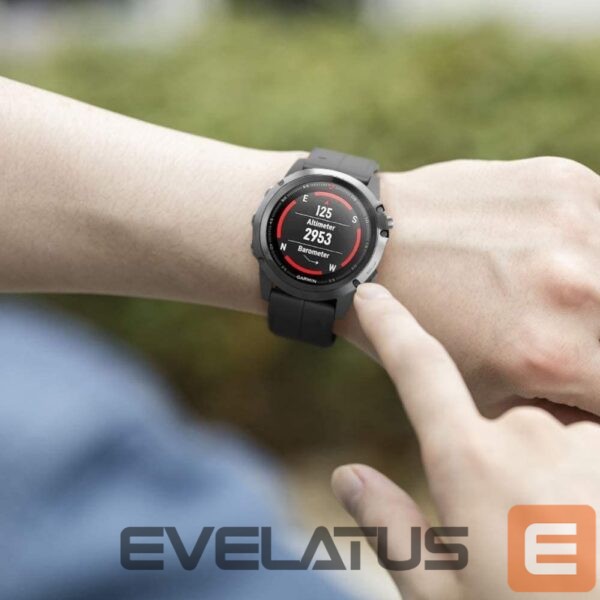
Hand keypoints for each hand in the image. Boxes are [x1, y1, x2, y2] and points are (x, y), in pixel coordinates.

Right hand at [333, 283, 599, 599]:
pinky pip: (593, 443)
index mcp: (469, 461)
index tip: (372, 293)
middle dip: (500, 457)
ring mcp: (590, 440)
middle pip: (500, 416)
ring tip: (570, 537)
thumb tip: (346, 476)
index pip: (418, 367)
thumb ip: (392, 527)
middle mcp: (531, 433)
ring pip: (554, 433)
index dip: (389, 325)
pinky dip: (587, 474)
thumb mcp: (443, 596)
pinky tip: (589, 525)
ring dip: (553, 471)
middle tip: (521, 531)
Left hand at [341, 158, 599, 416]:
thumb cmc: (419, 324)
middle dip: (590, 340)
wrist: (372, 244)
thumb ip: (554, 404)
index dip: (595, 392)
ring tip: (560, 296)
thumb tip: (590, 406)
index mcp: (555, 356)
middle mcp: (580, 291)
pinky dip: (591, 246)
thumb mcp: (481, 388)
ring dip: (593, 293)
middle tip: (567, 334)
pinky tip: (563, 255)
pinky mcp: (570, 184)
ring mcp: (579, 228)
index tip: (580, 375)